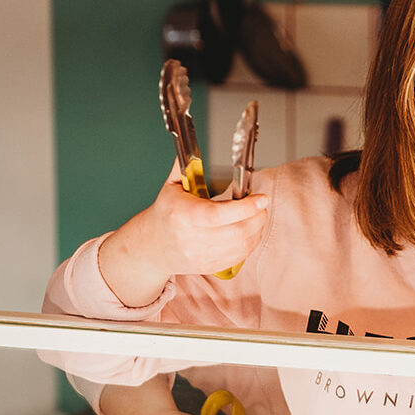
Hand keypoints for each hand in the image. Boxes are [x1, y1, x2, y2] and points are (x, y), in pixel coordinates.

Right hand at [99, 163, 268, 306]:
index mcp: (183, 215)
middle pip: (237, 232)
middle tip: (262, 205)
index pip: (218, 215)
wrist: (152, 246)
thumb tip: (191, 147)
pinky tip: (251, 231)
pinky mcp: (211, 266)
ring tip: (258, 216)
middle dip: (257, 217)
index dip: (245, 208)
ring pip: (242, 246)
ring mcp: (202, 255)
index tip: (261, 198)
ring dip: (257, 229)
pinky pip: (240, 257)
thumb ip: (184, 167)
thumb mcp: (170, 188)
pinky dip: (251, 243)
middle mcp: (192, 238)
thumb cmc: (165, 213)